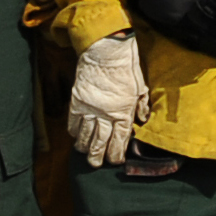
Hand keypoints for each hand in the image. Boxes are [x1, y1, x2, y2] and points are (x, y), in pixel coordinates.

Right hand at [67, 30, 145, 167]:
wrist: (106, 51)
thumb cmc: (126, 67)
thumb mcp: (140, 87)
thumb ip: (141, 106)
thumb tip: (142, 120)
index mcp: (124, 112)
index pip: (120, 140)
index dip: (117, 153)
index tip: (115, 161)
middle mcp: (106, 114)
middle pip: (100, 142)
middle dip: (98, 156)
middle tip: (96, 164)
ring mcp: (90, 108)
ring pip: (85, 135)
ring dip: (84, 146)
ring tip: (84, 153)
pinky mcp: (77, 100)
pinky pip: (73, 121)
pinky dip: (73, 131)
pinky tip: (75, 136)